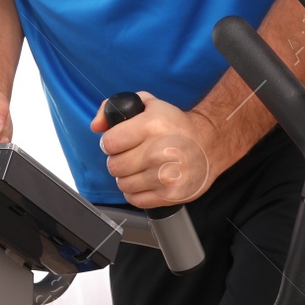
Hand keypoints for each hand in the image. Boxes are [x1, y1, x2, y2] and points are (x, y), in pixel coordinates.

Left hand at [92, 92, 219, 208]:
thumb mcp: (147, 104)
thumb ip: (114, 108)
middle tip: (130, 155)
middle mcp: (158, 151)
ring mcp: (165, 176)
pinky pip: (135, 200)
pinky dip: (135, 192)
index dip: (110, 142)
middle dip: (117, 160)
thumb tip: (96, 126)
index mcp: (151, 126)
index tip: (117, 142)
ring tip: (139, 168)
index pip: (109, 142)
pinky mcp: (170, 195)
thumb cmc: (176, 124)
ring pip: (123, 184)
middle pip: (114, 166)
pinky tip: (145, 180)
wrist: (208, 143)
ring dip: (126, 177)